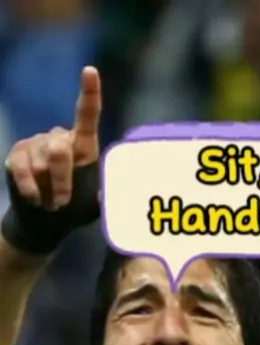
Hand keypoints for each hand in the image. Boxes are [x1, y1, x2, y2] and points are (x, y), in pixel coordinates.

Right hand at [5, 66, 100, 211]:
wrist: (44, 220)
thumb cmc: (75, 209)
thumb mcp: (94, 205)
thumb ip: (103, 195)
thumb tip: (106, 193)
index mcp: (83, 145)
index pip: (87, 115)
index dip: (89, 92)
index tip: (90, 72)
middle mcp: (60, 137)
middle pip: (59, 150)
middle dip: (62, 181)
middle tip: (62, 203)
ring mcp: (36, 143)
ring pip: (41, 165)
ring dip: (46, 190)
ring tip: (50, 203)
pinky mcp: (17, 153)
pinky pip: (22, 169)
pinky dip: (30, 190)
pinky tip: (34, 199)